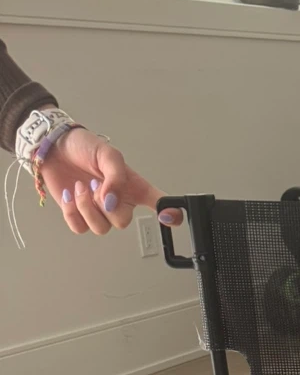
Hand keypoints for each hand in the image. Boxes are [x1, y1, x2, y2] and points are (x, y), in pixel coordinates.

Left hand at [39, 127, 181, 235]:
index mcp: (133, 188)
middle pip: (122, 222)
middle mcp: (118, 203)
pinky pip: (79, 228)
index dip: (170, 214)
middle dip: (106, 206)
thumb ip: (116, 176)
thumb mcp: (107, 154)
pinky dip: (72, 211)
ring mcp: (98, 211)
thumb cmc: (84, 147)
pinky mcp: (78, 215)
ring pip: (100, 228)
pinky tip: (71, 194)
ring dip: (87, 207)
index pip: (159, 203)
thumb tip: (113, 201)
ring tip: (81, 187)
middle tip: (96, 184)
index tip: (168, 216)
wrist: (54, 147)